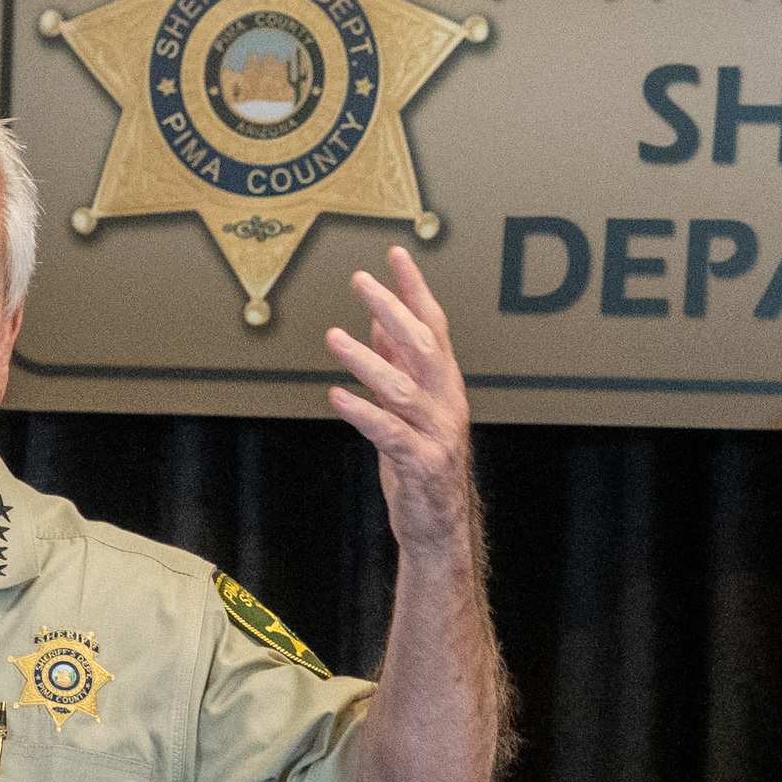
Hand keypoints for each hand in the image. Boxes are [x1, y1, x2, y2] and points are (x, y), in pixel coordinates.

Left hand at [327, 247, 473, 561]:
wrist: (439, 526)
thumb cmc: (421, 461)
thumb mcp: (408, 405)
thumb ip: (398, 362)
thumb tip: (381, 317)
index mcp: (445, 384)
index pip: (434, 325)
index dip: (415, 289)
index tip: (396, 254)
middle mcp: (447, 402)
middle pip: (424, 346)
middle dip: (394, 310)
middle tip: (362, 282)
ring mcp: (438, 433)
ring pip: (403, 388)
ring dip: (367, 360)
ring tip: (334, 337)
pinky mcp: (422, 464)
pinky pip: (390, 433)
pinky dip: (363, 413)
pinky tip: (337, 397)